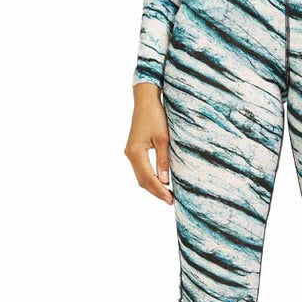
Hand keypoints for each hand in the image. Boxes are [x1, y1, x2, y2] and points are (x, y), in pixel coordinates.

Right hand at [124, 83, 173, 204]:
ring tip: (167, 195)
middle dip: (156, 192)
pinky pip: (141, 170)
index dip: (159, 190)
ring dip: (153, 187)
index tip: (170, 199)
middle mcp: (130, 154)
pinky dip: (150, 178)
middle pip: (142, 181)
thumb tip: (165, 181)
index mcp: (136, 153)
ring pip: (141, 177)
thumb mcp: (163, 139)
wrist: (145, 101)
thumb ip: (163, 160)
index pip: (148, 178)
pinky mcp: (134, 150)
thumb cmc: (155, 116)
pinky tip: (161, 183)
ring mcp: (131, 153)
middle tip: (171, 201)